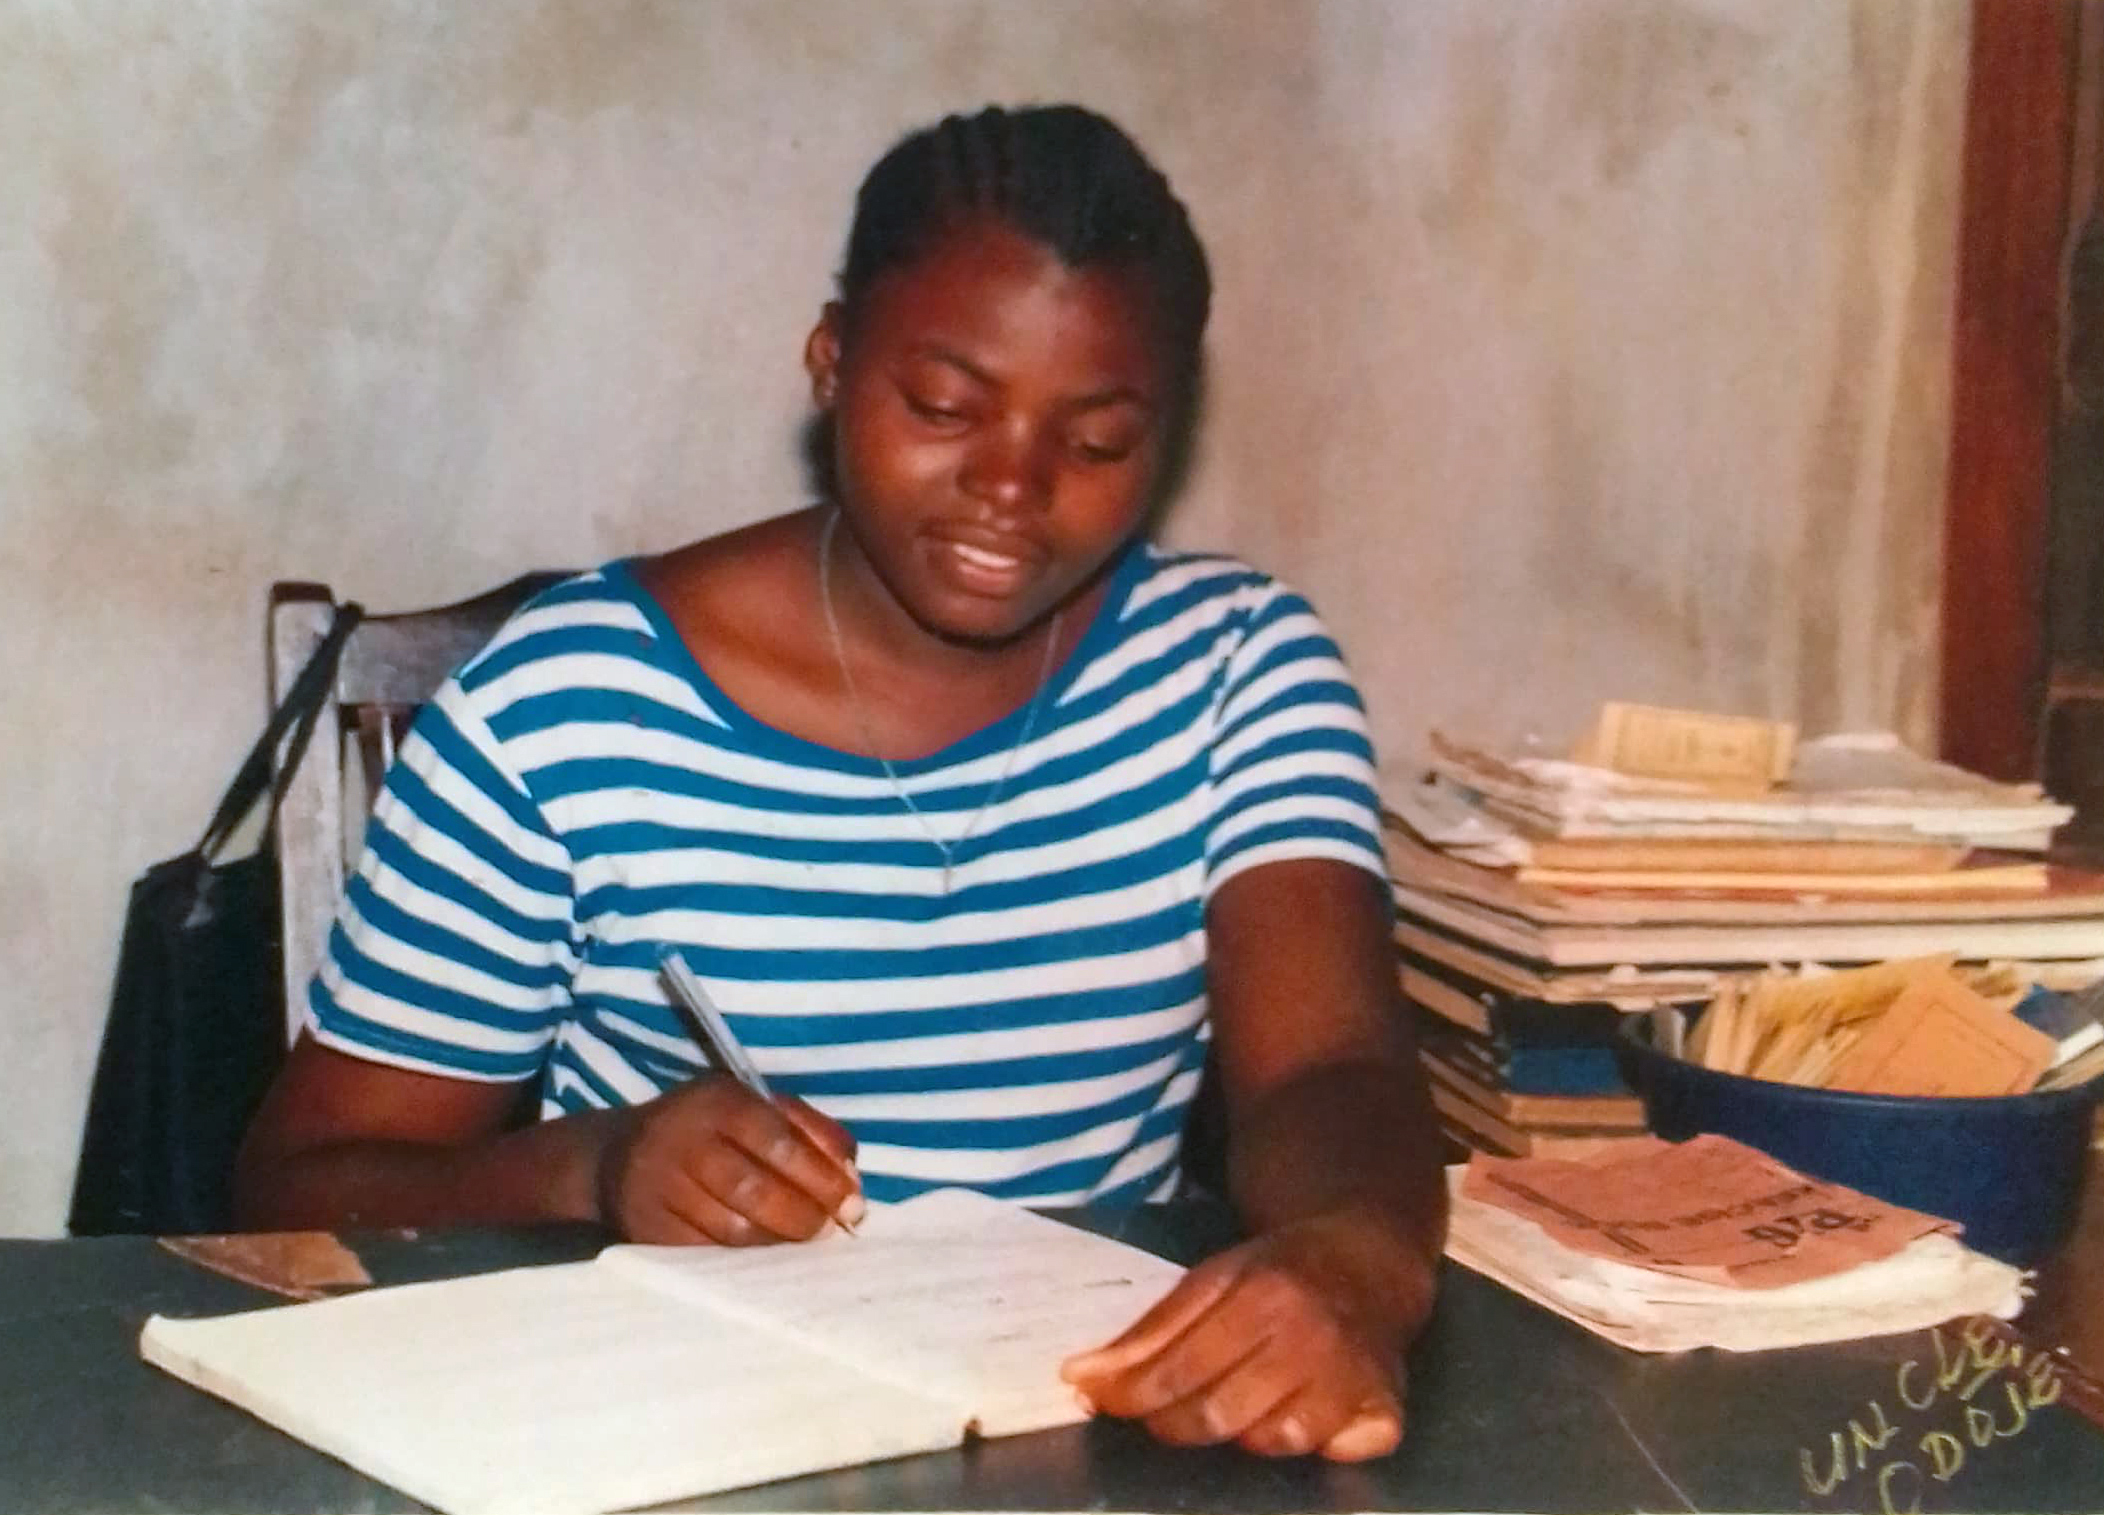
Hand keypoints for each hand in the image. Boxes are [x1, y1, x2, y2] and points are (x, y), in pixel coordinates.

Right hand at [596, 1077, 863, 1244]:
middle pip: (755, 1190)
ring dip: (779, 1242)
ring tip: (801, 1242)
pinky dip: (744, 1259)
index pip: (778, 1141)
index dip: (822, 1177)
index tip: (853, 1204)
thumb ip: (811, 1132)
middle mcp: (683, 1140)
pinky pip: (707, 1254)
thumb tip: (852, 1176)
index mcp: (718, 1100)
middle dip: (805, 1216)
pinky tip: (764, 1254)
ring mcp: (659, 1188)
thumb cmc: (710, 1128)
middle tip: (831, 1231)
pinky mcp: (647, 1231)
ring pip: (732, 1230)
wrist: (618, 1156)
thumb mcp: (757, 1107)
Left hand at [1060, 1212, 1431, 1459]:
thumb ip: (1152, 1330)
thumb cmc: (1280, 1272)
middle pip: (1219, 1413)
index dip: (1131, 1394)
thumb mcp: (1215, 1278)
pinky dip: (1312, 1446)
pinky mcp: (1385, 1410)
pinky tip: (1300, 1416)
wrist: (1369, 1260)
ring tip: (1235, 1405)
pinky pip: (1333, 1454)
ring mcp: (1351, 1379)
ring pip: (1270, 1442)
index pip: (1180, 1367)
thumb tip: (1081, 1377)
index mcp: (1263, 1295)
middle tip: (1161, 1416)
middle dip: (1174, 1423)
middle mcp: (1310, 1338)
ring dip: (1240, 1434)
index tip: (1097, 1401)